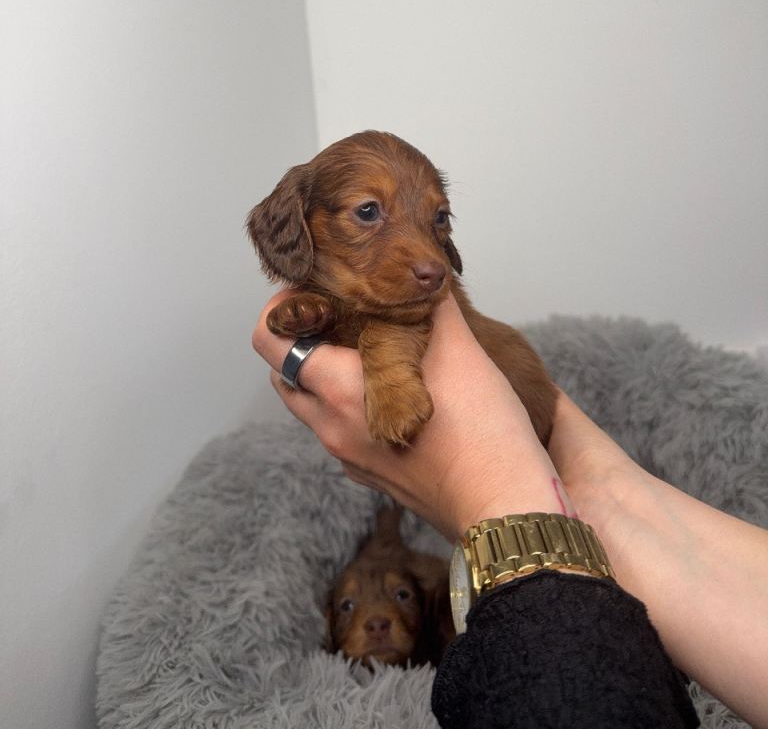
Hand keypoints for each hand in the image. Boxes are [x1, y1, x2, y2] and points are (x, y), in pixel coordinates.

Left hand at [252, 289, 567, 539]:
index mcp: (337, 390)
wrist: (506, 509)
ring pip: (315, 405)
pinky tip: (399, 390)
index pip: (268, 340)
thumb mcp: (460, 349)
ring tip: (376, 349)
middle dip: (304, 339)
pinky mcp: (375, 476)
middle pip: (285, 373)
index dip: (281, 308)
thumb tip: (424, 272)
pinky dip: (353, 405)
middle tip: (345, 315)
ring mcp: (351, 457)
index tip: (316, 291)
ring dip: (328, 374)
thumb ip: (432, 304)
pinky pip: (343, 432)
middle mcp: (332, 427)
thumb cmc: (480, 429)